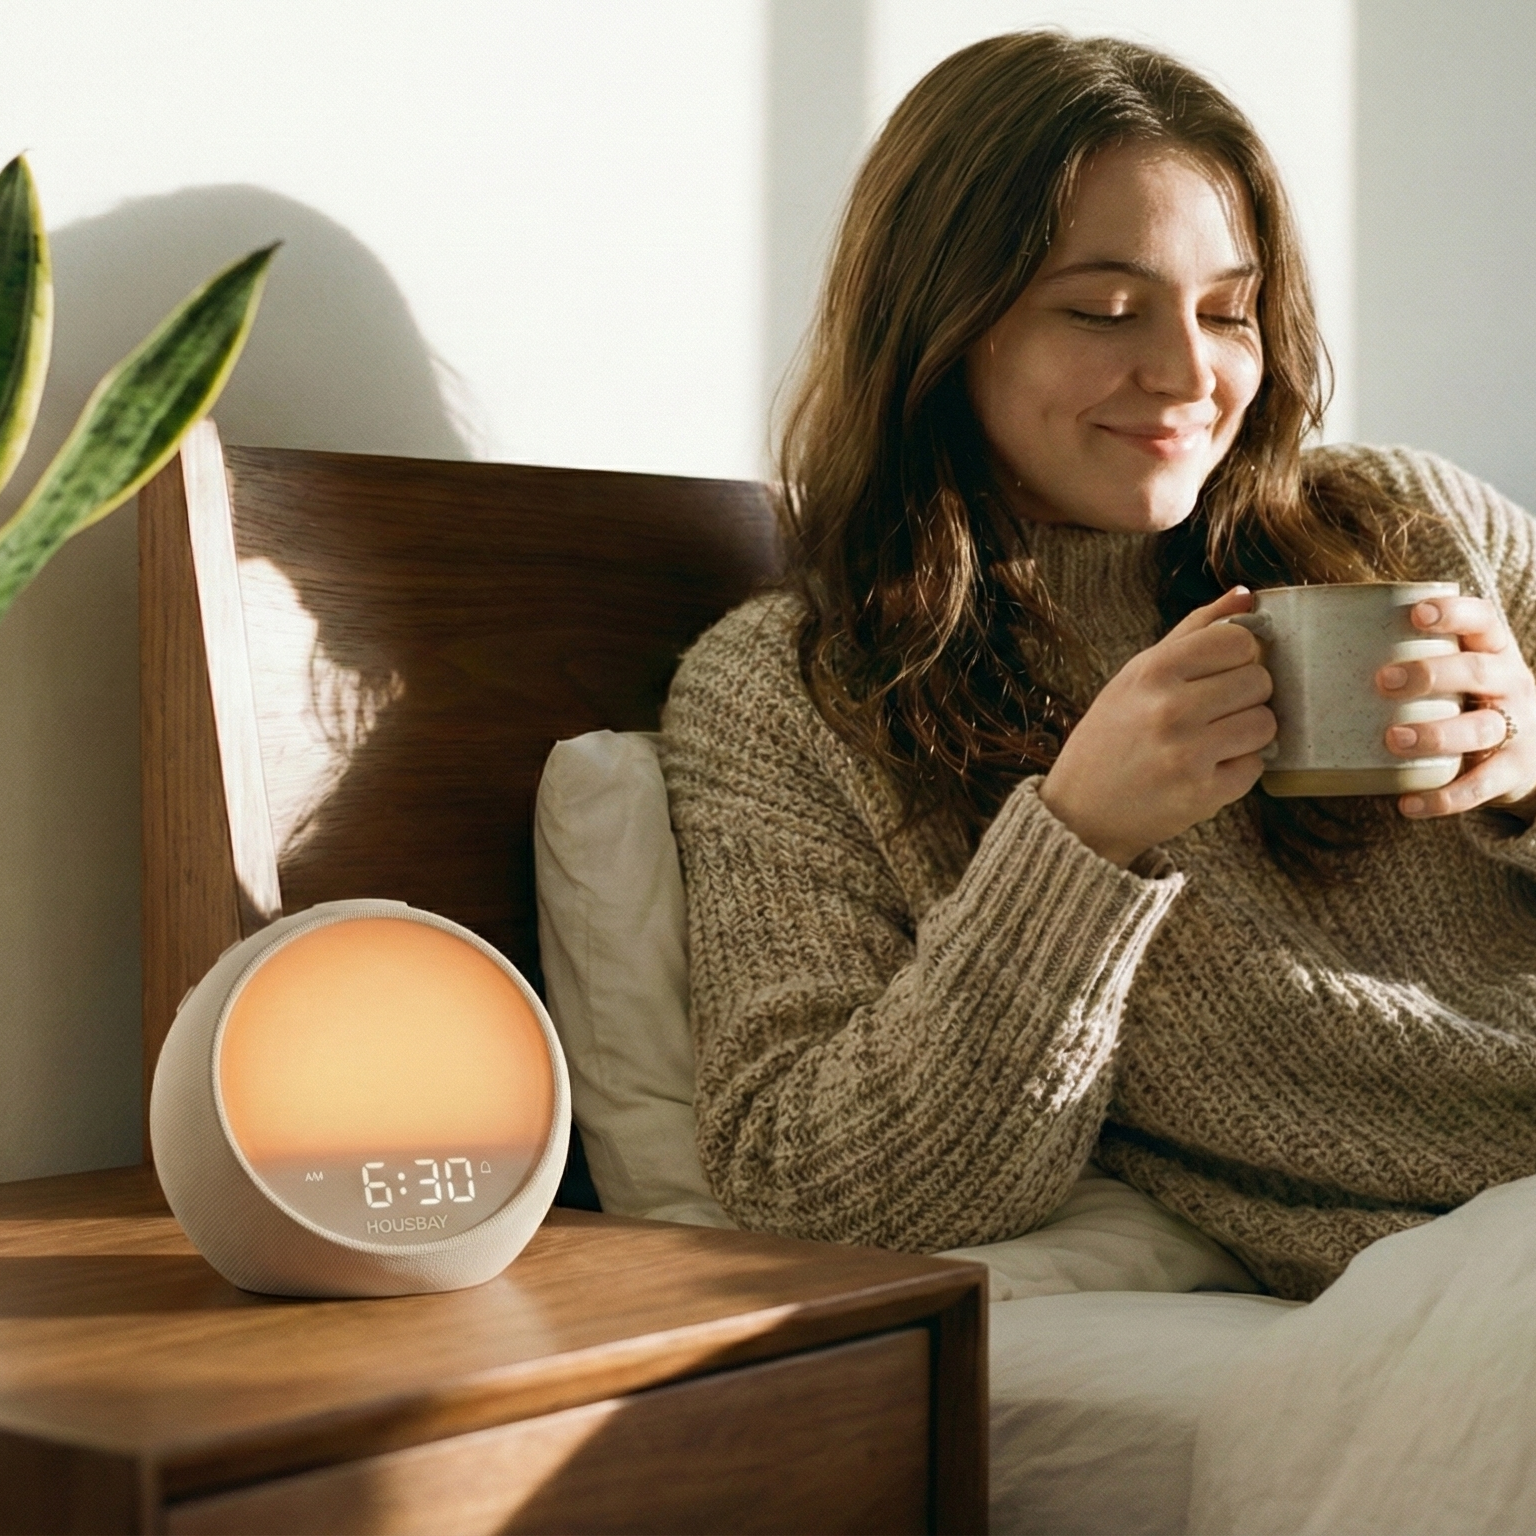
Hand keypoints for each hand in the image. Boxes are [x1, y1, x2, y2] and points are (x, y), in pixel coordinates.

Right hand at [1039, 587, 1275, 866]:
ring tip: (1214, 740)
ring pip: (1265, 723)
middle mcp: (1170, 709)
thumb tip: (1248, 595)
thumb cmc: (1110, 737)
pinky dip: (1239, 768)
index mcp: (1152, 671)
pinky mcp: (1202, 794)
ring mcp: (1187, 753)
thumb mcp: (1135, 676)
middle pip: (1259, 680)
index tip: (1222, 671)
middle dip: (1245, 695)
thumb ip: (1192, 632)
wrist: (1079, 812)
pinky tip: (1208, 769)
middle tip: (1215, 711)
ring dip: (1248, 732)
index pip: (1238, 640)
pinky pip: (1256, 767)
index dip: (1239, 655)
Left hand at [1378, 595, 1535, 821]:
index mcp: (1493, 650)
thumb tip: (1302, 649)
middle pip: (1478, 671)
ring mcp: (1518, 728)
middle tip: (1383, 682)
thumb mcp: (1455, 671)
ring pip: (1480, 728)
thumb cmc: (1467, 699)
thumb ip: (1406, 657)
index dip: (1454, 613)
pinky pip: (1481, 784)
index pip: (1482, 619)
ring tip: (1393, 739)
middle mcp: (1511, 684)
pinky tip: (1407, 803)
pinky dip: (1444, 797)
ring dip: (1435, 734)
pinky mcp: (1514, 771)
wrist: (1530, 751)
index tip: (1415, 614)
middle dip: (1431, 674)